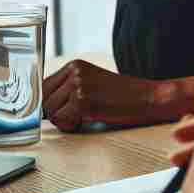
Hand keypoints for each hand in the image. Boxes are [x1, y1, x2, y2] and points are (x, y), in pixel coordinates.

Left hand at [42, 60, 181, 131]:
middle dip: (55, 113)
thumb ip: (69, 90)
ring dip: (63, 121)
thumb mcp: (93, 85)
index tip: (54, 113)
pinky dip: (71, 126)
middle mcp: (75, 72)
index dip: (47, 103)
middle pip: (44, 99)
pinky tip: (86, 121)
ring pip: (50, 111)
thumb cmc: (125, 96)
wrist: (150, 98)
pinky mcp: (83, 101)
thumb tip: (44, 108)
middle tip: (74, 118)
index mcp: (76, 65)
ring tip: (83, 119)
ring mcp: (78, 85)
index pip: (44, 85)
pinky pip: (61, 120)